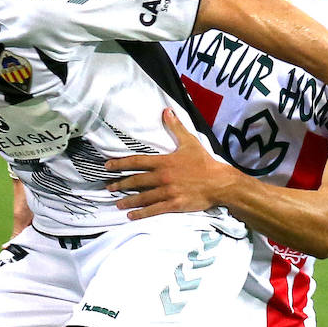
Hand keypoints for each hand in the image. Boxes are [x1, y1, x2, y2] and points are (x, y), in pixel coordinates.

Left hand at [106, 108, 233, 219]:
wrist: (219, 182)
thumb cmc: (204, 162)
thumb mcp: (189, 142)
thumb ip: (176, 128)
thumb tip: (166, 111)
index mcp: (164, 162)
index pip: (136, 162)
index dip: (120, 164)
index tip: (108, 166)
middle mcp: (162, 177)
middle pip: (136, 181)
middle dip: (120, 184)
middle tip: (108, 187)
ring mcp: (167, 192)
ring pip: (142, 197)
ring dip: (128, 200)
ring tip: (117, 203)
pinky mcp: (174, 205)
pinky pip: (154, 210)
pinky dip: (141, 213)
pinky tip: (131, 215)